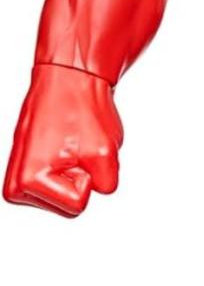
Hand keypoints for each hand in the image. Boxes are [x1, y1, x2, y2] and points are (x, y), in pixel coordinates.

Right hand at [3, 63, 122, 216]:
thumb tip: (97, 188)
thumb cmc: (81, 109)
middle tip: (74, 147)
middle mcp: (15, 183)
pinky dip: (70, 167)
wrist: (69, 77)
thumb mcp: (106, 154)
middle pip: (68, 207)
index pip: (77, 205)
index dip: (88, 177)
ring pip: (65, 197)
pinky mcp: (26, 171)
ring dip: (76, 172)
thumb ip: (106, 185)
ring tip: (70, 145)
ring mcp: (18, 177)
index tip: (76, 149)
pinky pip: (61, 184)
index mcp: (27, 181)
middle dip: (81, 178)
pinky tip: (65, 146)